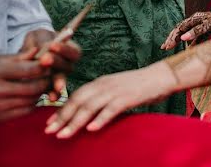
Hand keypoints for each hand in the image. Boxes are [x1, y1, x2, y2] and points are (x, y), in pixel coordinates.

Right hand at [0, 54, 51, 123]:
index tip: (48, 63)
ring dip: (41, 93)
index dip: (44, 66)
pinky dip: (32, 104)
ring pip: (32, 100)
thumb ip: (17, 58)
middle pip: (34, 87)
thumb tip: (38, 51)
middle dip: (46, 81)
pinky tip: (31, 96)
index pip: (30, 70)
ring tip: (41, 85)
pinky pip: (25, 112)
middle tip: (49, 75)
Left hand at [20, 29, 81, 99]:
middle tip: (45, 59)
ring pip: (62, 79)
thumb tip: (40, 49)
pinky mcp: (51, 87)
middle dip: (56, 62)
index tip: (52, 45)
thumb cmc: (37, 41)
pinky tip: (51, 98)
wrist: (28, 52)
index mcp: (70, 50)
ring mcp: (61, 77)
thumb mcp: (38, 36)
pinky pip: (54, 91)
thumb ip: (40, 42)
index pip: (73, 51)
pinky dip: (53, 94)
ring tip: (56, 86)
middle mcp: (68, 65)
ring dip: (58, 82)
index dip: (64, 49)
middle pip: (67, 66)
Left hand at [45, 63, 176, 137]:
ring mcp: (115, 91)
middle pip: (78, 101)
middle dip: (62, 117)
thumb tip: (89, 116)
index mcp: (100, 82)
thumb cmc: (139, 86)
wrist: (161, 76)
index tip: (49, 123)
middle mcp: (104, 85)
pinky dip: (100, 119)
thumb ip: (102, 99)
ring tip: (63, 135)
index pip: (75, 96)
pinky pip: (110, 110)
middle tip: (49, 131)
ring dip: (75, 122)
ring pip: (90, 107)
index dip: (61, 110)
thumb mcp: (116, 90)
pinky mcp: (128, 97)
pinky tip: (91, 129)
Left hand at [161, 7, 210, 49]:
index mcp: (196, 20)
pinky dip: (192, 33)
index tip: (164, 47)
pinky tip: (184, 39)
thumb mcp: (208, 35)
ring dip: (177, 36)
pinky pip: (200, 29)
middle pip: (180, 27)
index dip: (171, 37)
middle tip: (164, 47)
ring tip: (170, 45)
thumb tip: (188, 49)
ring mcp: (205, 19)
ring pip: (186, 27)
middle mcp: (198, 18)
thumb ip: (197, 40)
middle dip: (171, 37)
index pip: (179, 28)